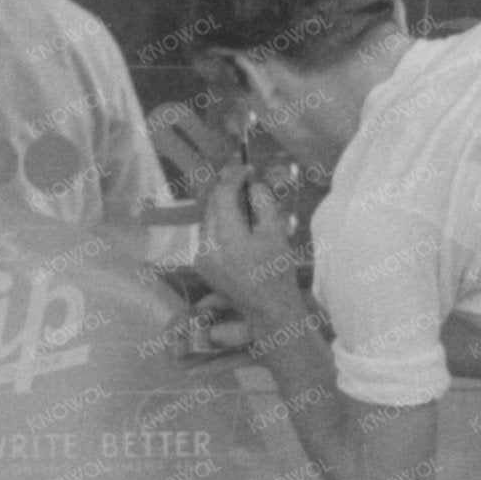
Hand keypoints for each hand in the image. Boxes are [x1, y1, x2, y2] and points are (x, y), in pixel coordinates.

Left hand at [195, 166, 302, 320]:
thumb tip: (252, 185)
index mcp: (228, 239)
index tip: (246, 169)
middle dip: (227, 190)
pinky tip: (236, 226)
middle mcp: (208, 247)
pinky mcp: (202, 266)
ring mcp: (202, 258)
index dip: (233, 177)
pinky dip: (219, 225)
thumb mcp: (276, 234)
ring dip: (223, 208)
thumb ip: (263, 204)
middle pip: (212, 206)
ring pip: (208, 219)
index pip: (223, 195)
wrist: (269, 310)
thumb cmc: (278, 272)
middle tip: (245, 181)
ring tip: (242, 203)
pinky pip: (208, 236)